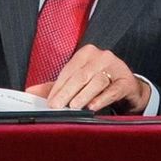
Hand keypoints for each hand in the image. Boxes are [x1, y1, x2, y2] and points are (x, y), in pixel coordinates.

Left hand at [27, 44, 149, 111]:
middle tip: (56, 106)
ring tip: (73, 107)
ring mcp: (116, 67)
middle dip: (67, 92)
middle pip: (80, 75)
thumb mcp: (78, 82)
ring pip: (96, 82)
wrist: (128, 88)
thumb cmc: (101, 83)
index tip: (49, 101)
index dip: (58, 87)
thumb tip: (31, 91)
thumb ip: (56, 87)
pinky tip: (93, 106)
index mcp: (86, 54)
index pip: (69, 71)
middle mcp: (101, 57)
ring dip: (83, 95)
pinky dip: (102, 98)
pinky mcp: (126, 81)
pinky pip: (112, 90)